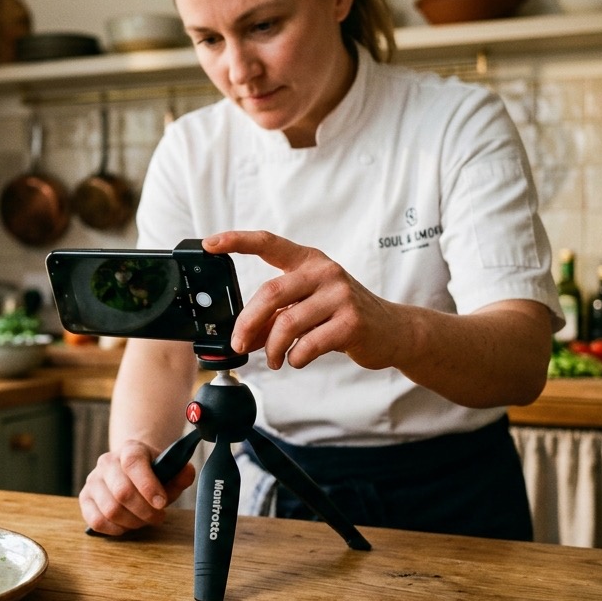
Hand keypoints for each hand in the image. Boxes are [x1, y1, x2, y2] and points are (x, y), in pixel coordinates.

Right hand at [79, 440, 195, 534]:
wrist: (130, 469)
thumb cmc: (152, 474)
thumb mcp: (169, 471)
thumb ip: (180, 473)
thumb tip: (187, 472)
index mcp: (130, 449)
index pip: (134, 463)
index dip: (148, 486)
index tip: (161, 503)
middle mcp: (107, 462)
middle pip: (122, 492)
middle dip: (144, 511)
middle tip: (158, 516)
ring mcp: (93, 480)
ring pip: (110, 509)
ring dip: (132, 521)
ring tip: (143, 520)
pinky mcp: (85, 498)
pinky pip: (97, 520)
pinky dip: (115, 529)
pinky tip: (127, 524)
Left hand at [204, 230, 405, 370]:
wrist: (392, 330)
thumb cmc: (342, 315)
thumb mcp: (308, 306)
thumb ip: (277, 315)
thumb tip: (242, 337)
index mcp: (309, 261)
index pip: (268, 243)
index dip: (236, 241)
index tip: (209, 244)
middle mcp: (324, 272)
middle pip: (270, 293)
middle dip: (247, 323)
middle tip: (238, 344)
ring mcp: (340, 295)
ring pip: (287, 324)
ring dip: (271, 349)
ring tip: (273, 360)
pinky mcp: (351, 322)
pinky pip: (308, 344)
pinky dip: (295, 358)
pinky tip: (296, 360)